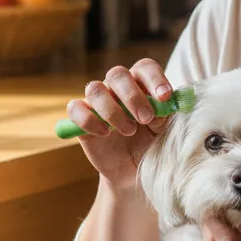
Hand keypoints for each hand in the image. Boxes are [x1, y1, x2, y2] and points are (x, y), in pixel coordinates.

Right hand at [65, 60, 176, 190]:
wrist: (133, 173)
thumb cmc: (151, 145)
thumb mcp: (163, 131)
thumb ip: (165, 115)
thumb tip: (164, 104)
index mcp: (140, 85)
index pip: (144, 67)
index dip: (154, 78)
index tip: (165, 97)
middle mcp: (116, 88)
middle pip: (117, 74)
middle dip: (132, 96)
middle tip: (145, 118)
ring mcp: (97, 102)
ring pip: (95, 89)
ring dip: (113, 110)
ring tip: (129, 130)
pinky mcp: (80, 118)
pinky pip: (75, 108)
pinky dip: (89, 120)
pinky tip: (105, 133)